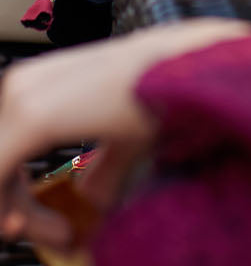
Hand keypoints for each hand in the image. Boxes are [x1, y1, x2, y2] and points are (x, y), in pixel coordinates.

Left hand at [0, 21, 250, 249]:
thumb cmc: (161, 88)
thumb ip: (103, 165)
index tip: (52, 224)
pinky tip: (32, 228)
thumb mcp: (124, 138)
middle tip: (59, 236)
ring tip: (61, 235)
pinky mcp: (28, 118)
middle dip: (18, 209)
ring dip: (17, 215)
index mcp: (38, 83)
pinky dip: (7, 211)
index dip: (15, 197)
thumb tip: (92, 194)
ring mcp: (21, 98)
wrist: (182, 66)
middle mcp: (21, 84)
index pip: (5, 152)